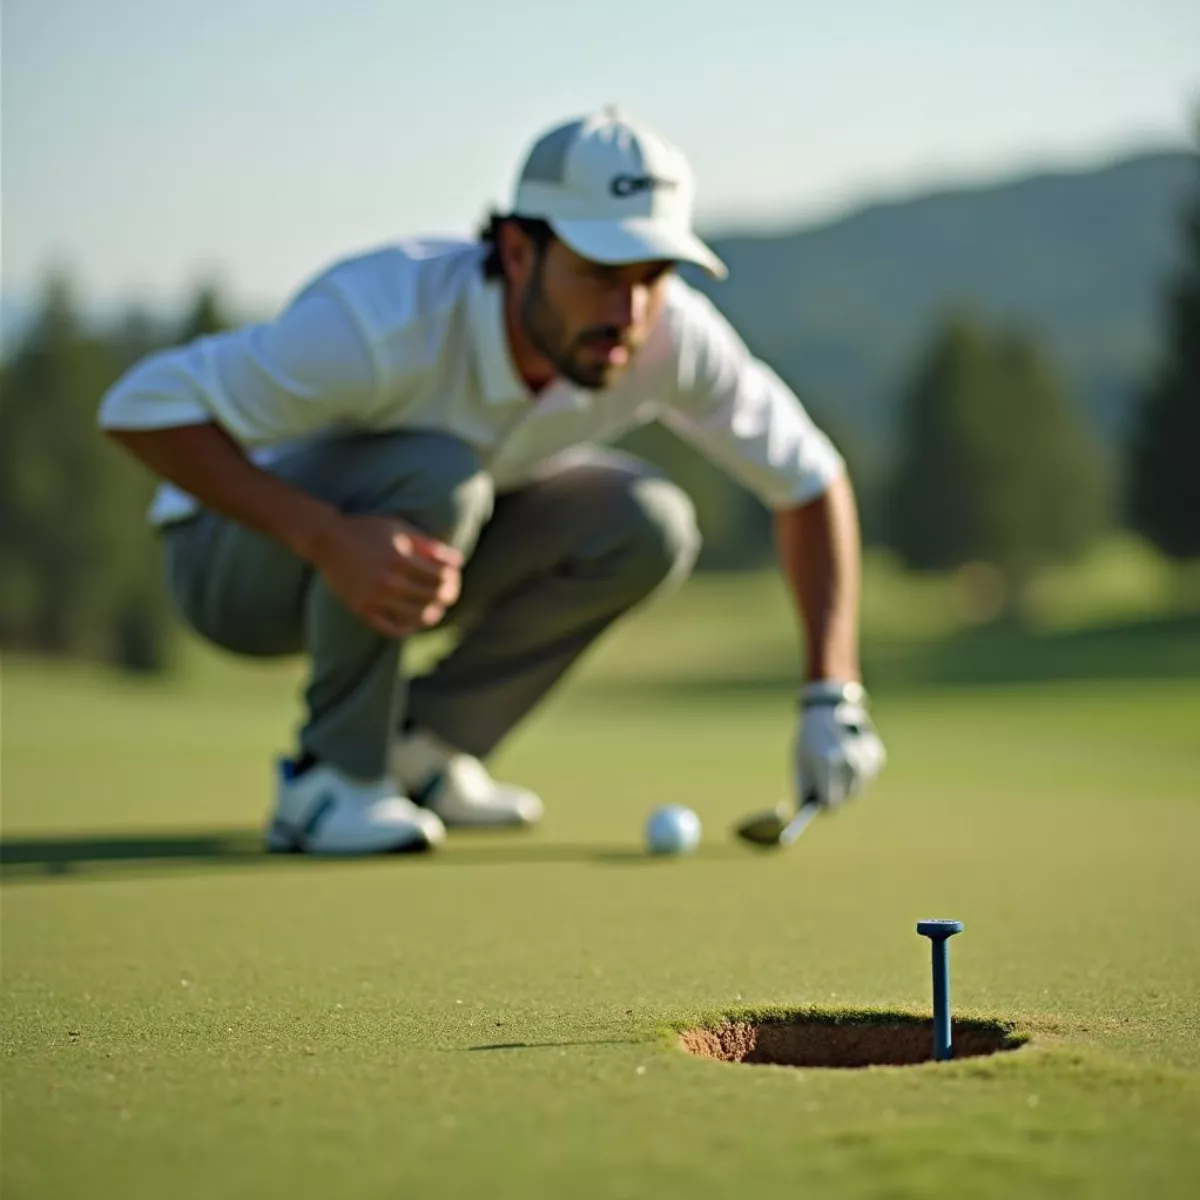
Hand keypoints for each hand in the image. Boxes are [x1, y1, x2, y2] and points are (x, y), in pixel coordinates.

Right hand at [310, 513, 462, 638]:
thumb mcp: (400, 528)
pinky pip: (392, 628)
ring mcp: (375, 598)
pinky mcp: (362, 610)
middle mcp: (389, 581)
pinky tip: (415, 622)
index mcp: (401, 559)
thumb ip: (429, 544)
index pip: (440, 578)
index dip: (452, 579)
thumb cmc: (368, 530)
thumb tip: (458, 561)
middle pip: (432, 597)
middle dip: (447, 596)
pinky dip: (409, 628)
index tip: (453, 578)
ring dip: (433, 614)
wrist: (327, 540)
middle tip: (449, 595)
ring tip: (436, 610)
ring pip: (417, 616)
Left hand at [795, 681, 886, 809]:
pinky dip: (857, 774)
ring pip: (857, 790)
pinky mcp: (876, 757)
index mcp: (827, 764)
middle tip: (825, 781)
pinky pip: (866, 778)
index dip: (823, 804)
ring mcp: (865, 760)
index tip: (818, 803)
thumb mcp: (800, 762)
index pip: (830, 805)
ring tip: (835, 764)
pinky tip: (848, 757)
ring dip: (846, 784)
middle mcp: (849, 764)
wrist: (830, 709)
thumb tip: (807, 812)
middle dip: (835, 794)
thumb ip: (804, 790)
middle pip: (845, 799)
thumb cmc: (810, 738)